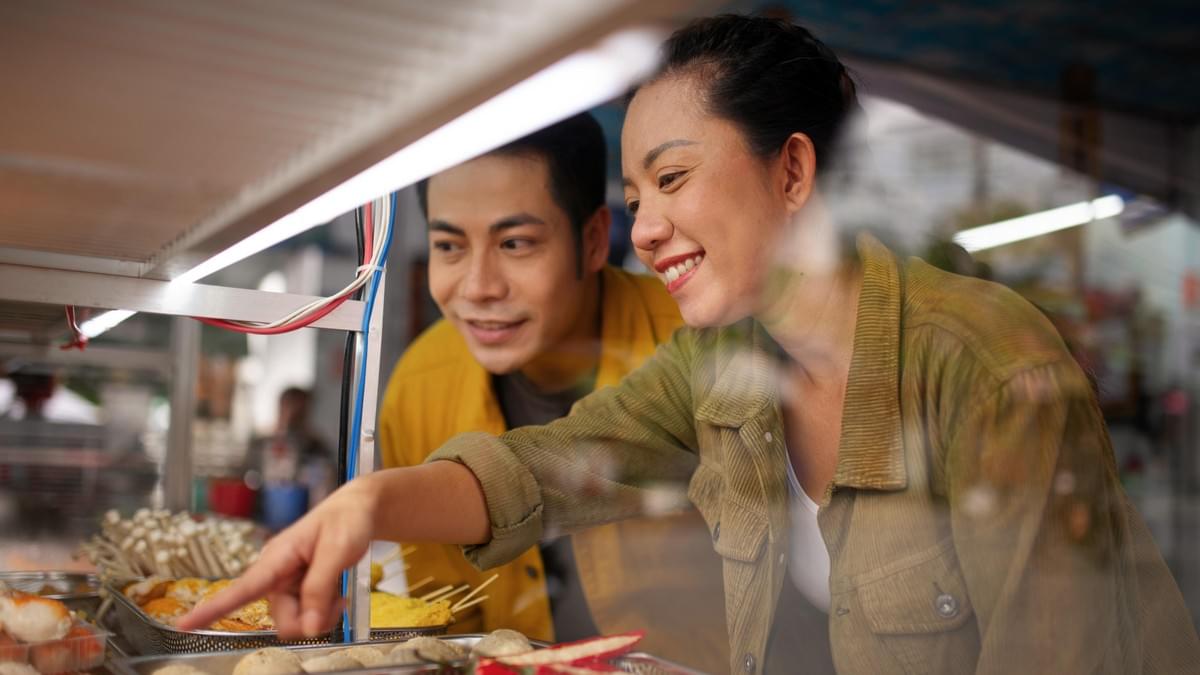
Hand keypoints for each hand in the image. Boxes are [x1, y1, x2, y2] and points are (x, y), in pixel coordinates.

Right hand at [176, 479, 379, 637]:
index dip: (212, 609)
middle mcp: (276, 573)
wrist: (359, 510)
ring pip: (295, 620)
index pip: (241, 588)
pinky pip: (306, 615)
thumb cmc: (346, 521)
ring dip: (319, 616)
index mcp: (276, 557)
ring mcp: (287, 582)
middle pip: (280, 618)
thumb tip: (308, 628)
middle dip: (308, 619)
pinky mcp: (299, 589)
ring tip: (338, 594)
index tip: (184, 624)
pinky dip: (323, 613)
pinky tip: (336, 596)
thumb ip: (320, 588)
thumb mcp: (337, 550)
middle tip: (336, 602)